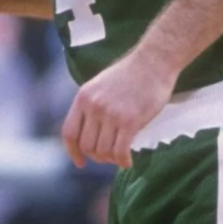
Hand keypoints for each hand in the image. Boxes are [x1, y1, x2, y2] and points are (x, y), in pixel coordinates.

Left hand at [61, 47, 176, 168]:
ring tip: (120, 157)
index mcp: (83, 97)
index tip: (80, 162)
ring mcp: (111, 114)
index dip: (72, 152)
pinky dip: (124, 161)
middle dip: (97, 157)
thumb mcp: (100, 85)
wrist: (153, 61)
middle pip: (86, 146)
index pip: (69, 132)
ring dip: (111, 160)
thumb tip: (88, 131)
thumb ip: (91, 105)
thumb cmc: (130, 73)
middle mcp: (93, 106)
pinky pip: (120, 152)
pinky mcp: (130, 121)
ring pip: (103, 151)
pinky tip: (128, 161)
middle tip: (109, 157)